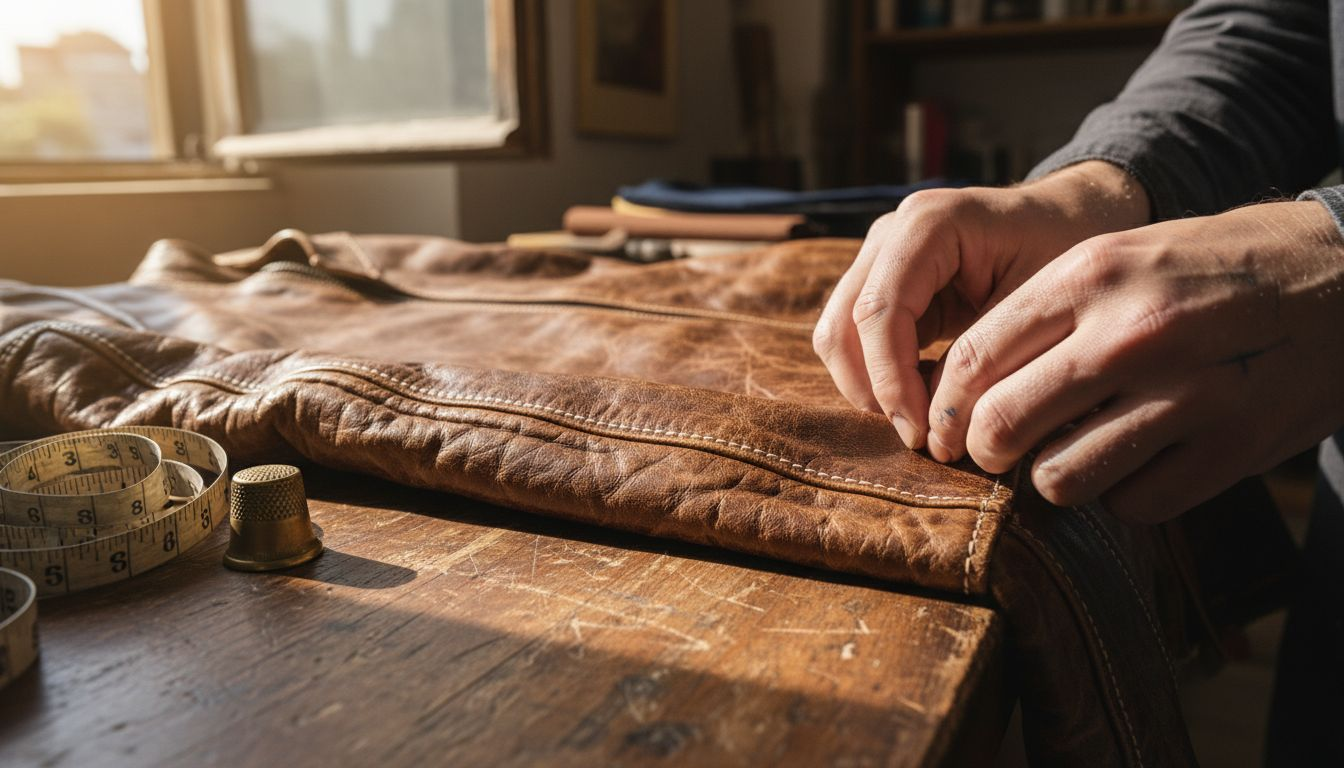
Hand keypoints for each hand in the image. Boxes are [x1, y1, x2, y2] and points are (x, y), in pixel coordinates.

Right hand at [814, 161, 1149, 447]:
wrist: (1073, 219)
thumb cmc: (1067, 250)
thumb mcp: (1039, 302)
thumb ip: (983, 356)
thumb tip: (937, 423)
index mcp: (929, 224)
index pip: (880, 311)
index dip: (890, 379)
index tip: (921, 432)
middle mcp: (891, 234)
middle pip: (843, 324)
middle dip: (873, 390)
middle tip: (919, 437)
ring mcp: (880, 258)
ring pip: (838, 336)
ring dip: (870, 388)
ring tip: (922, 421)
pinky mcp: (883, 286)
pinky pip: (857, 341)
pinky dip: (880, 378)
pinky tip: (925, 398)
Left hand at [928, 200, 1343, 520]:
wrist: (1343, 276)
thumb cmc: (1215, 268)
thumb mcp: (1125, 257)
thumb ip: (1047, 312)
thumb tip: (964, 386)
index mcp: (1092, 275)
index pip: (974, 358)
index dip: (944, 406)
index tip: (944, 428)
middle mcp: (1130, 334)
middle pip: (1001, 425)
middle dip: (984, 450)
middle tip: (995, 451)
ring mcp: (1185, 395)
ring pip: (1058, 479)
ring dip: (1056, 476)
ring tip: (1080, 450)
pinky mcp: (1230, 446)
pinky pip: (1132, 503)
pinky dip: (1127, 493)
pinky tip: (1146, 459)